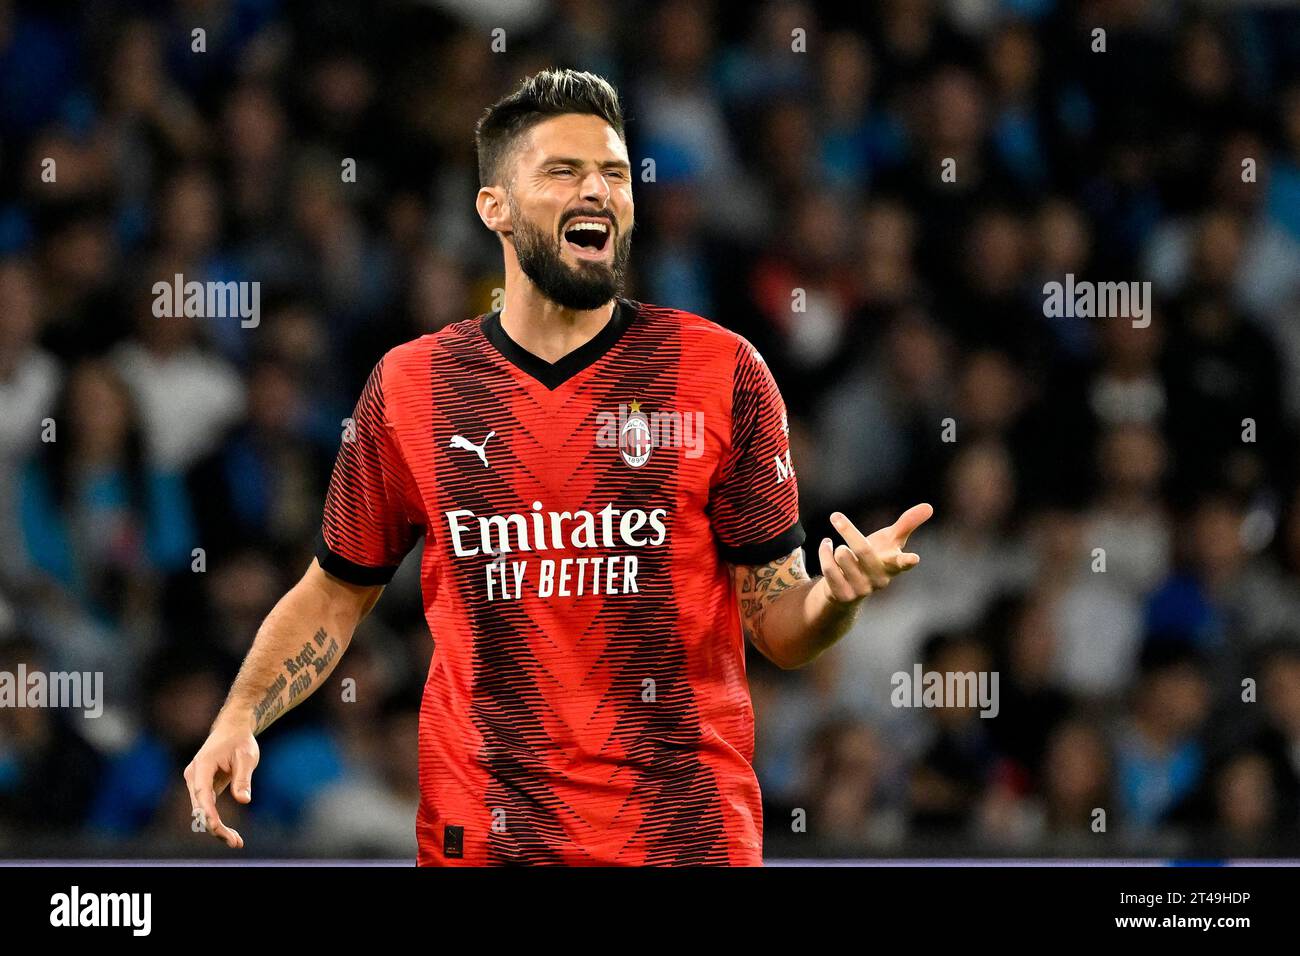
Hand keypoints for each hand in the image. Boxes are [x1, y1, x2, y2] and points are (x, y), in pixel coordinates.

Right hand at [183, 717, 259, 848]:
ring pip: (201, 811)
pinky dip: (216, 821)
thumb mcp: (247, 757)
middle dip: (215, 827)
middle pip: (200, 807)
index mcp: (202, 765)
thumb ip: (243, 778)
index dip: (209, 813)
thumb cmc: (240, 741)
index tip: (217, 828)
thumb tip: (244, 800)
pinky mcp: (201, 787)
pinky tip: (230, 834)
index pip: (202, 794)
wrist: (232, 728)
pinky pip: (206, 808)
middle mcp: (193, 775)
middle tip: (236, 842)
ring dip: (216, 827)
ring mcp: (195, 782)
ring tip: (236, 841)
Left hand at [816, 503, 933, 605]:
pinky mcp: (843, 595)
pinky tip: (826, 546)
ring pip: (843, 557)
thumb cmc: (875, 558)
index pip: (902, 563)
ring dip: (837, 547)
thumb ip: (908, 523)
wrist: (849, 587)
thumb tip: (929, 506)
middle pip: (863, 550)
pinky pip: (829, 568)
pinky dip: (824, 552)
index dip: (908, 561)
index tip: (915, 559)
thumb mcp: (890, 540)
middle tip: (835, 516)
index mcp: (892, 565)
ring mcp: (861, 589)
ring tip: (840, 550)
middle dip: (848, 531)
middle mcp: (879, 579)